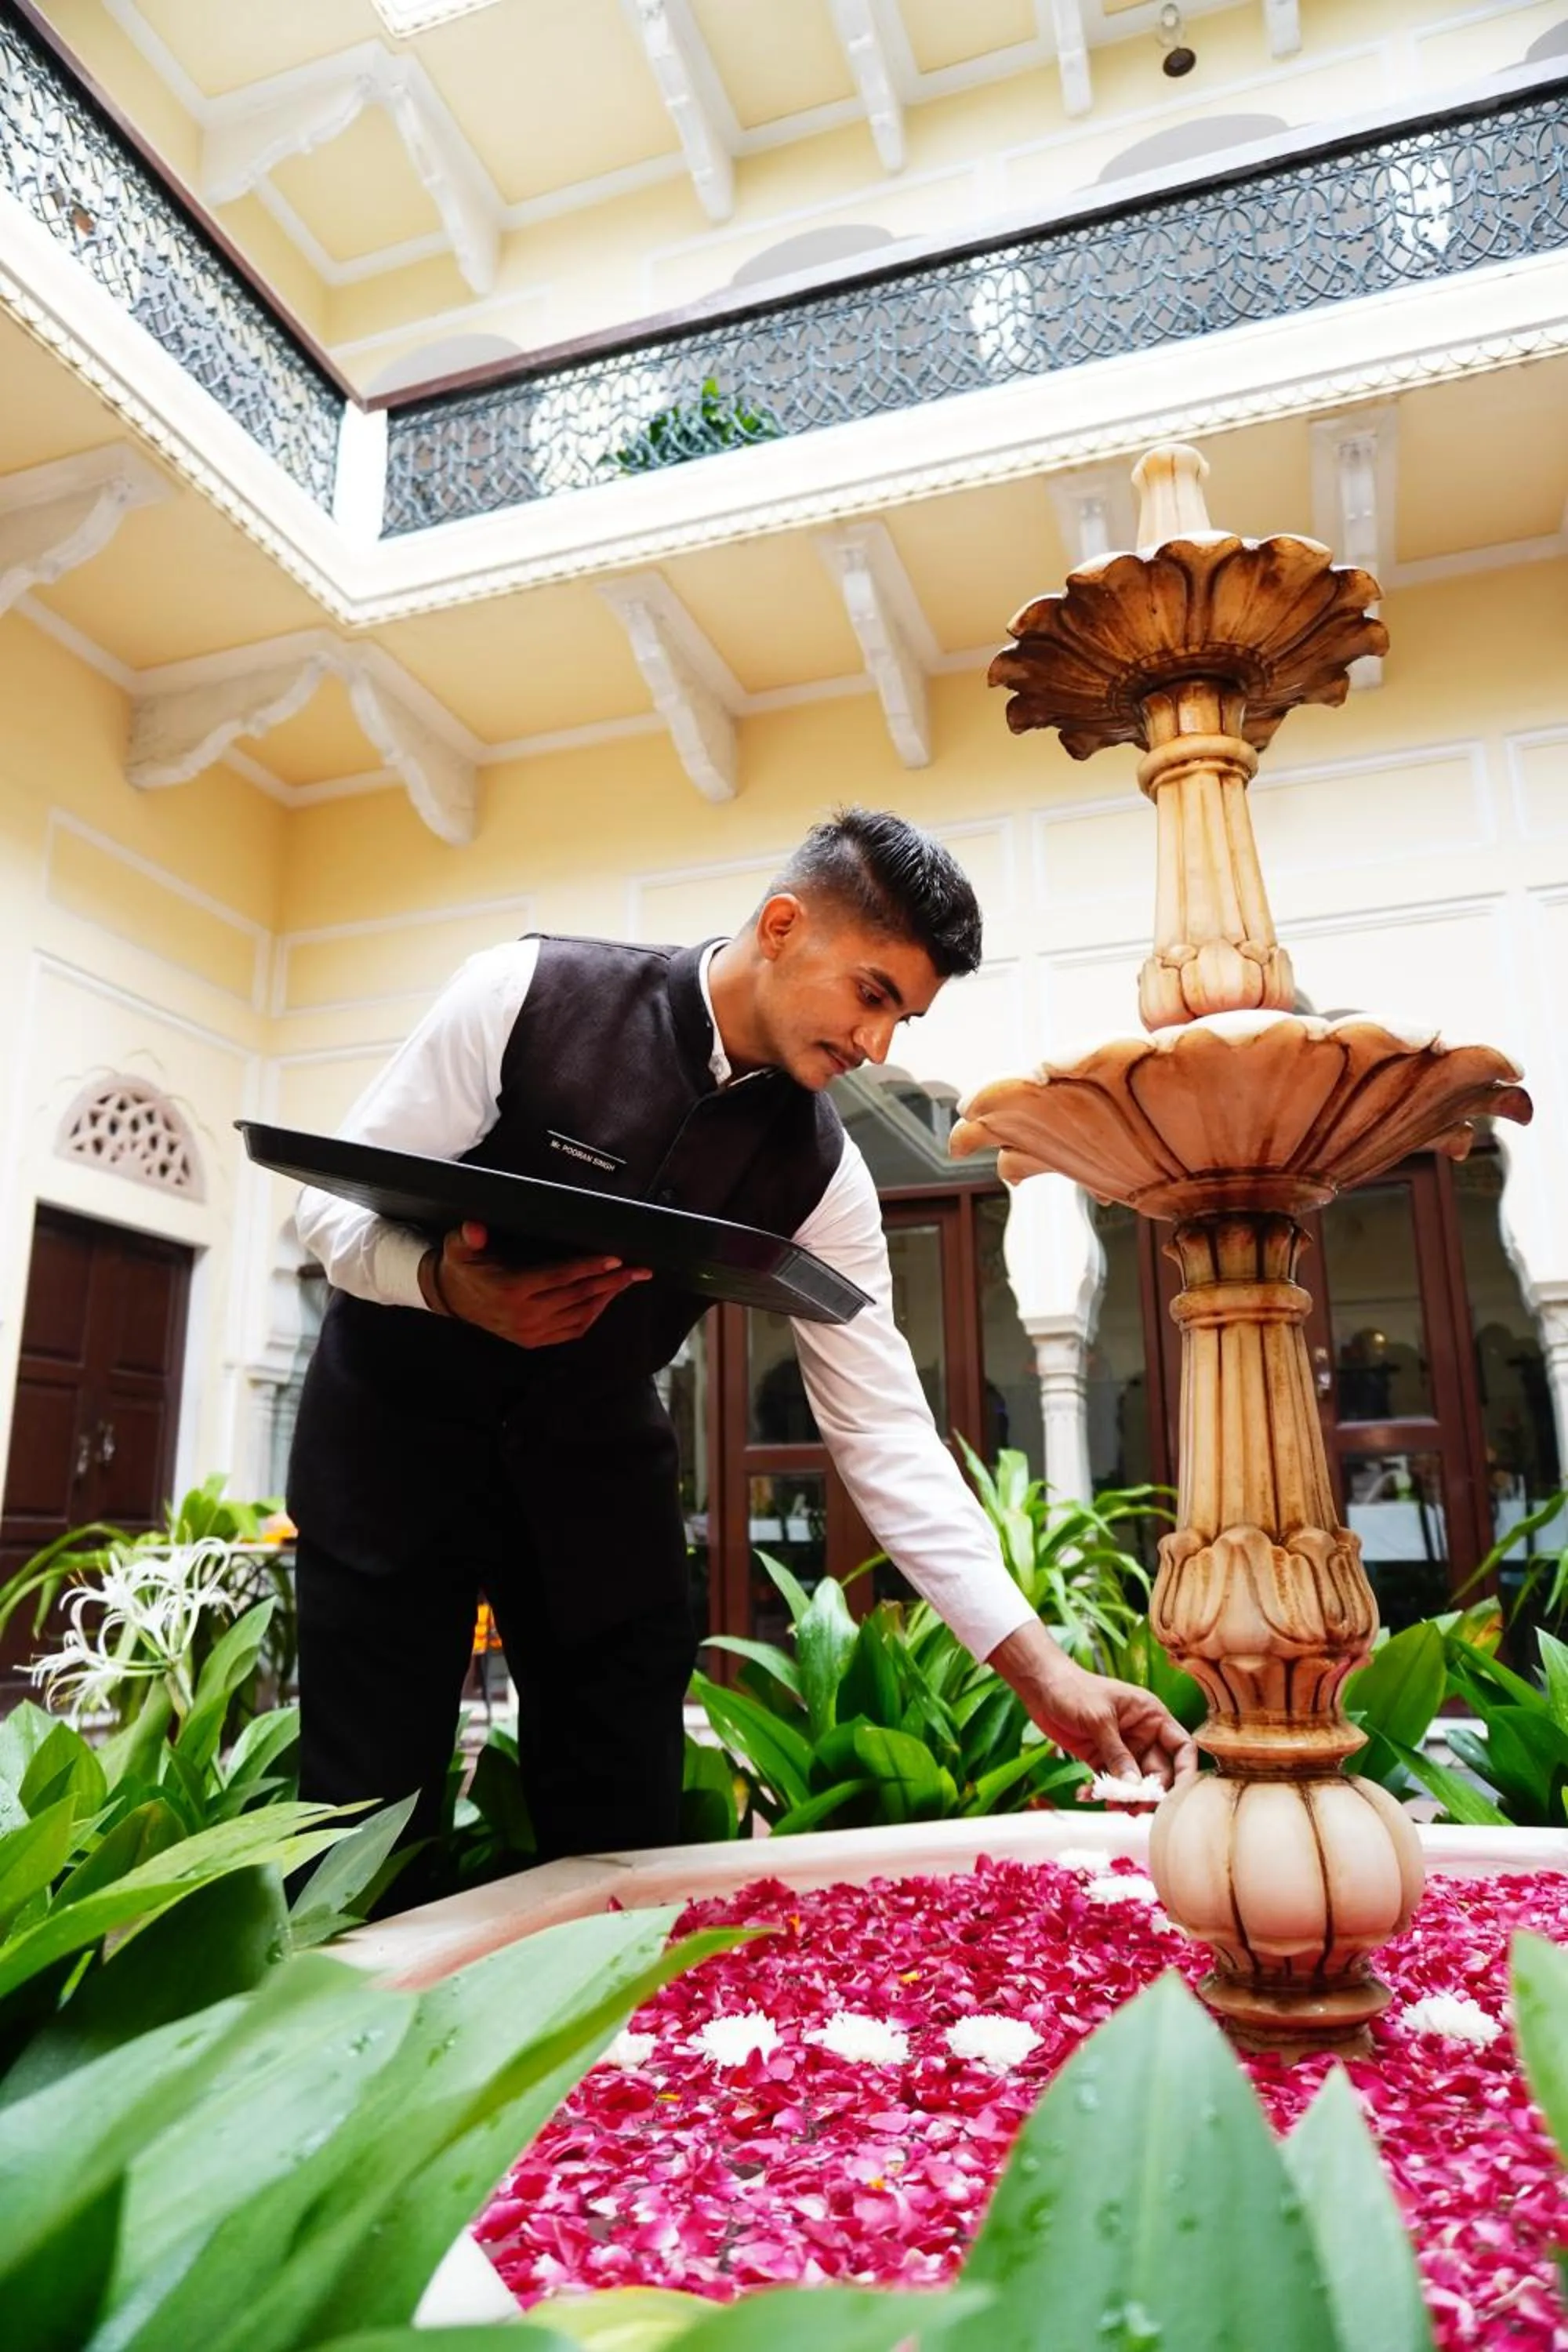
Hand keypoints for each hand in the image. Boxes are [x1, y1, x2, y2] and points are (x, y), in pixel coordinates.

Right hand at [418, 1221, 650, 1347]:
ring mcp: (532, 1332)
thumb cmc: (463, 1267)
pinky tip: (606, 1299)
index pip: (560, 1277)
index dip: (589, 1267)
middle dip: (611, 1281)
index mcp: (511, 1290)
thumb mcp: (459, 1248)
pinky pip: (573, 1330)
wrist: (451, 1299)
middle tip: (638, 1269)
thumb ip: (469, 1237)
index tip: (615, 1258)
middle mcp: (525, 1315)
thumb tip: (475, 1229)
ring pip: (581, 1315)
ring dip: (607, 1297)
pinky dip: (594, 1315)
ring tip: (628, 1280)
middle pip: (578, 1296)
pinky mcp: (535, 1341)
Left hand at [986, 1619, 1198, 1789]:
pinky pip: (1110, 1782)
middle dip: (1147, 1793)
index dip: (1186, 1771)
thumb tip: (1135, 1787)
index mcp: (1151, 1716)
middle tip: (1131, 1808)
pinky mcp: (1102, 1758)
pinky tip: (1085, 1795)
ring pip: (1135, 1782)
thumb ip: (1117, 1753)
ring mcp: (1122, 1748)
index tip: (1179, 1797)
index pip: (1182, 1747)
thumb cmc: (1073, 1690)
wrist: (1040, 1686)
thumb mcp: (1098, 1719)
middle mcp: (1142, 1734)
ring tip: (1109, 1804)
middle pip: (1159, 1772)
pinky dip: (1101, 1792)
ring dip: (1125, 1797)